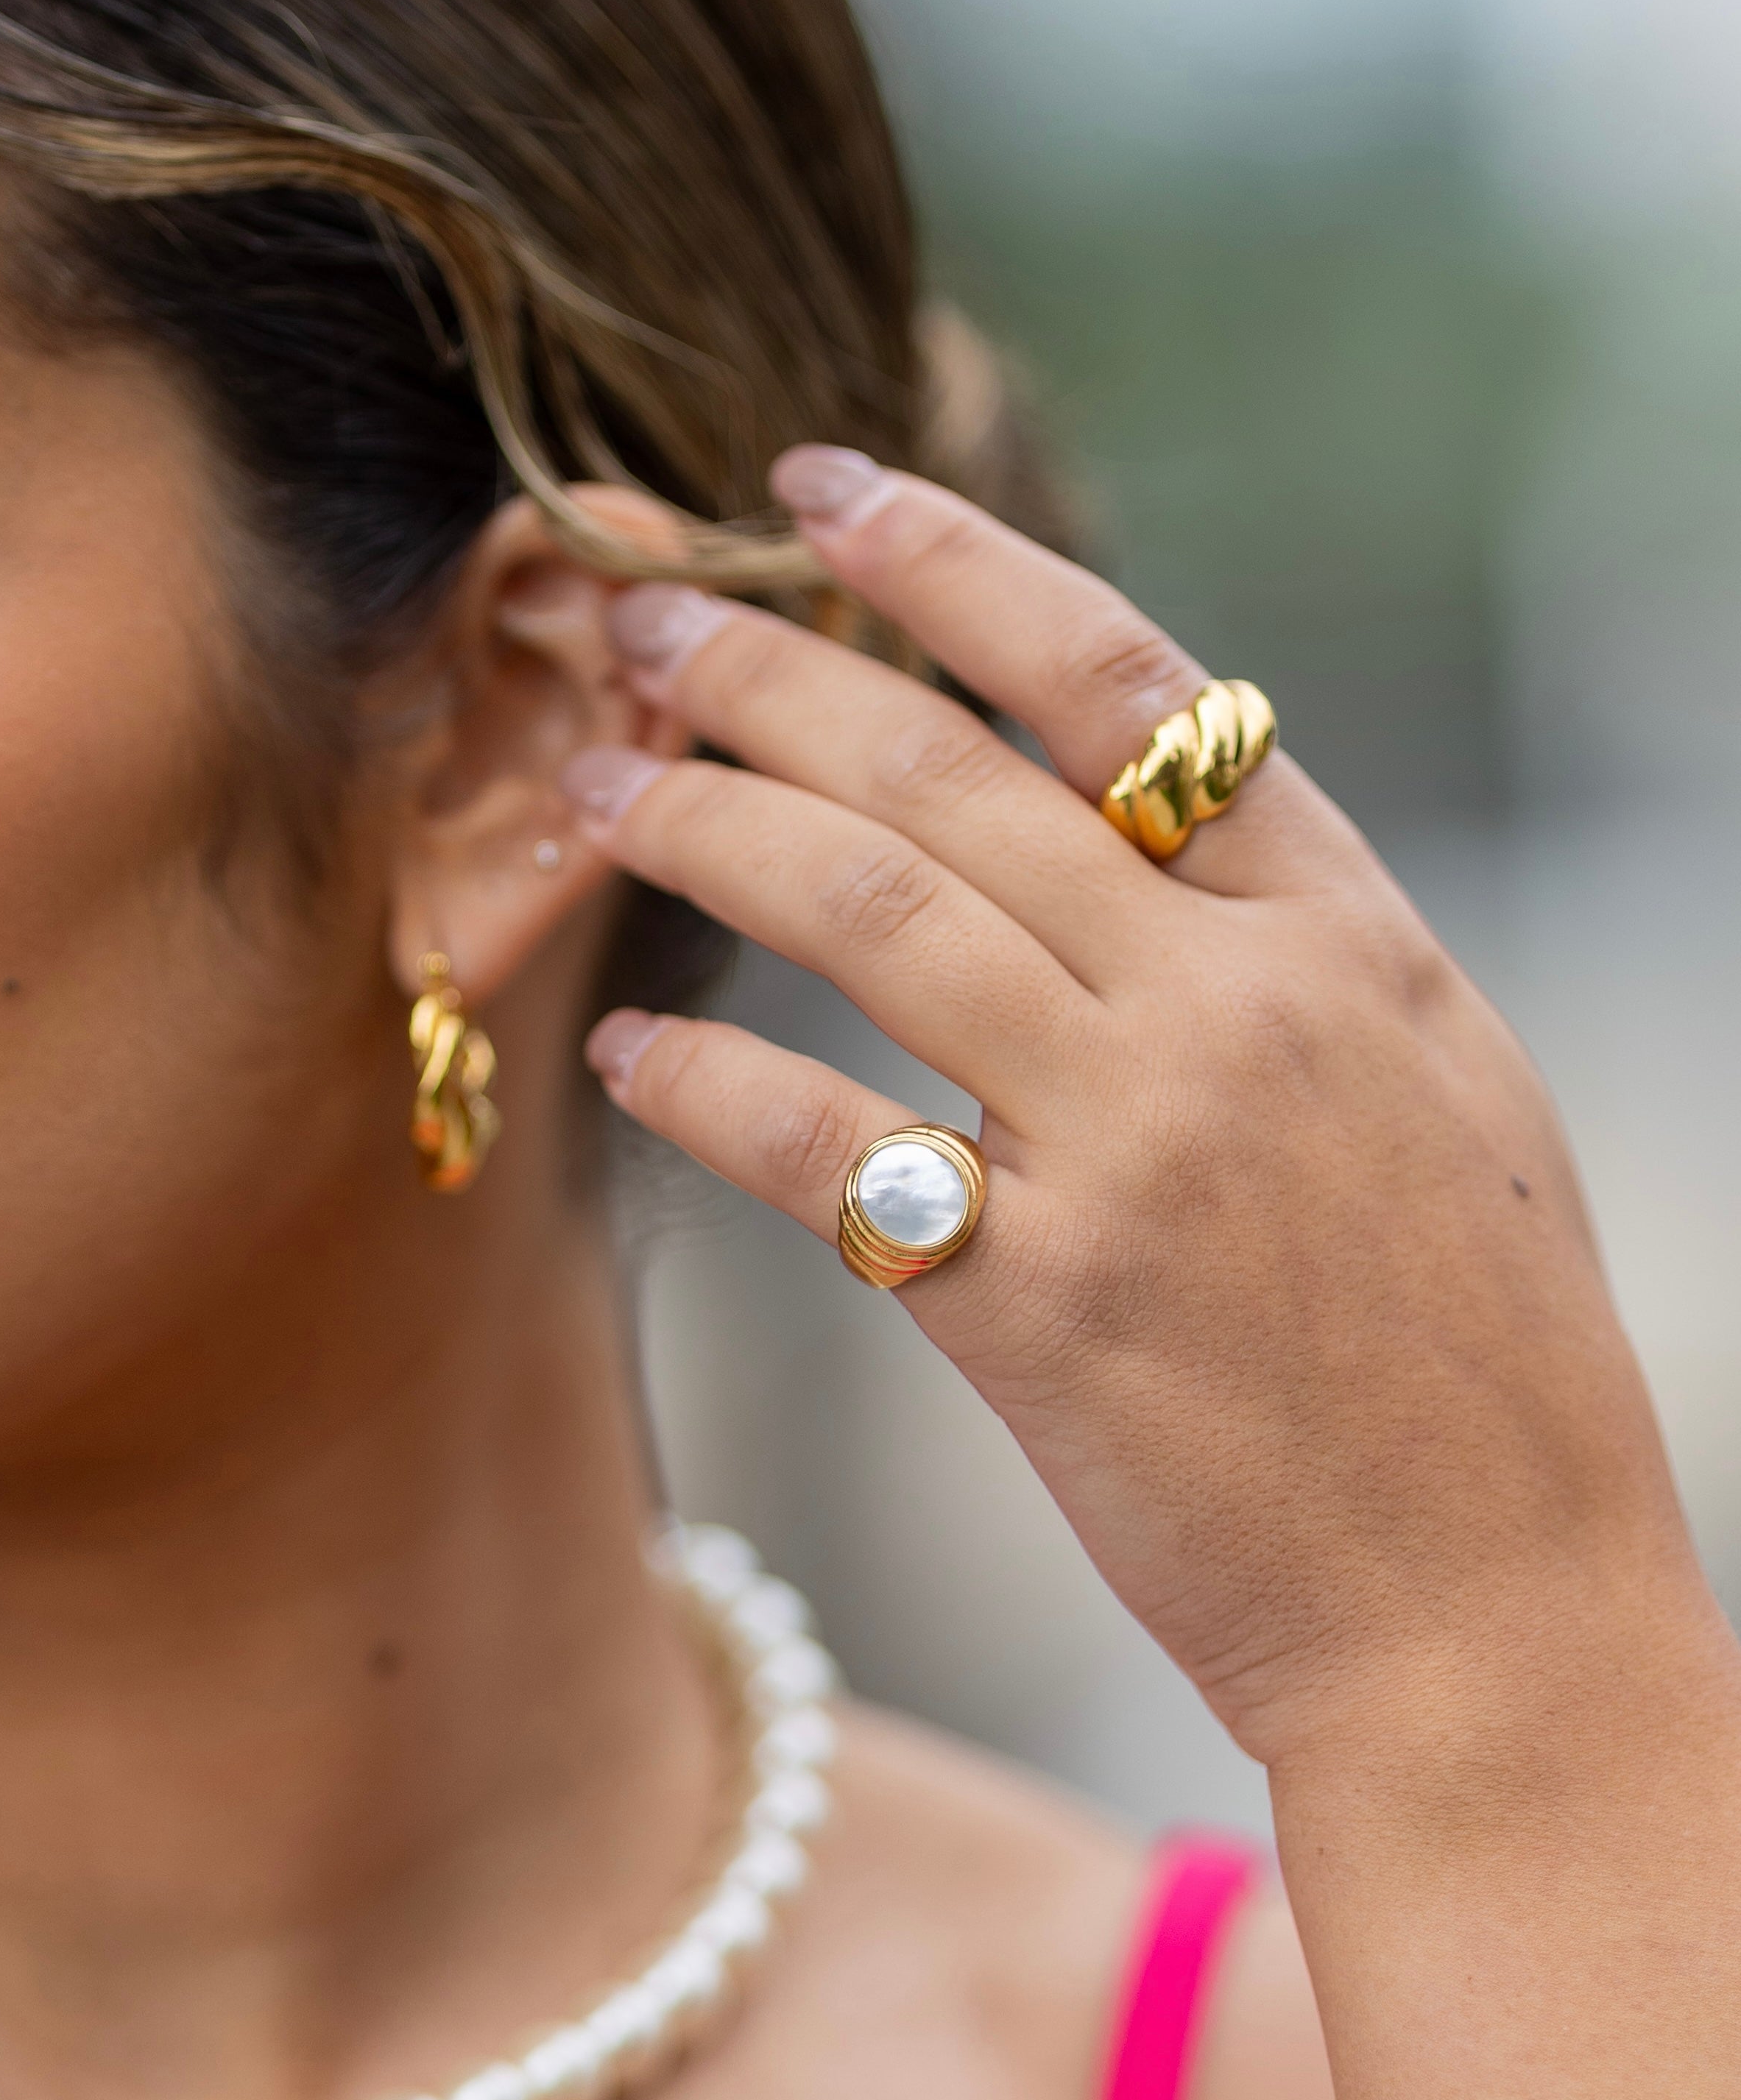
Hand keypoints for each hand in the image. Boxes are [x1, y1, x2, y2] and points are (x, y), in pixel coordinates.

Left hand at [565, 449, 1698, 1790]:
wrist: (1501, 1611)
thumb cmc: (1471, 1359)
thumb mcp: (1440, 1090)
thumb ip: (1290, 944)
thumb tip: (1131, 828)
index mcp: (1347, 935)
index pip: (1125, 682)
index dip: (953, 564)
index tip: (821, 488)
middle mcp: (1240, 1007)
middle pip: (954, 772)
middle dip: (775, 674)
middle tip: (641, 624)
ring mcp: (1143, 1149)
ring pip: (872, 914)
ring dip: (707, 831)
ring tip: (598, 791)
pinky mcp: (1047, 1308)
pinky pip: (828, 1151)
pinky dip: (709, 1089)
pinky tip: (625, 1057)